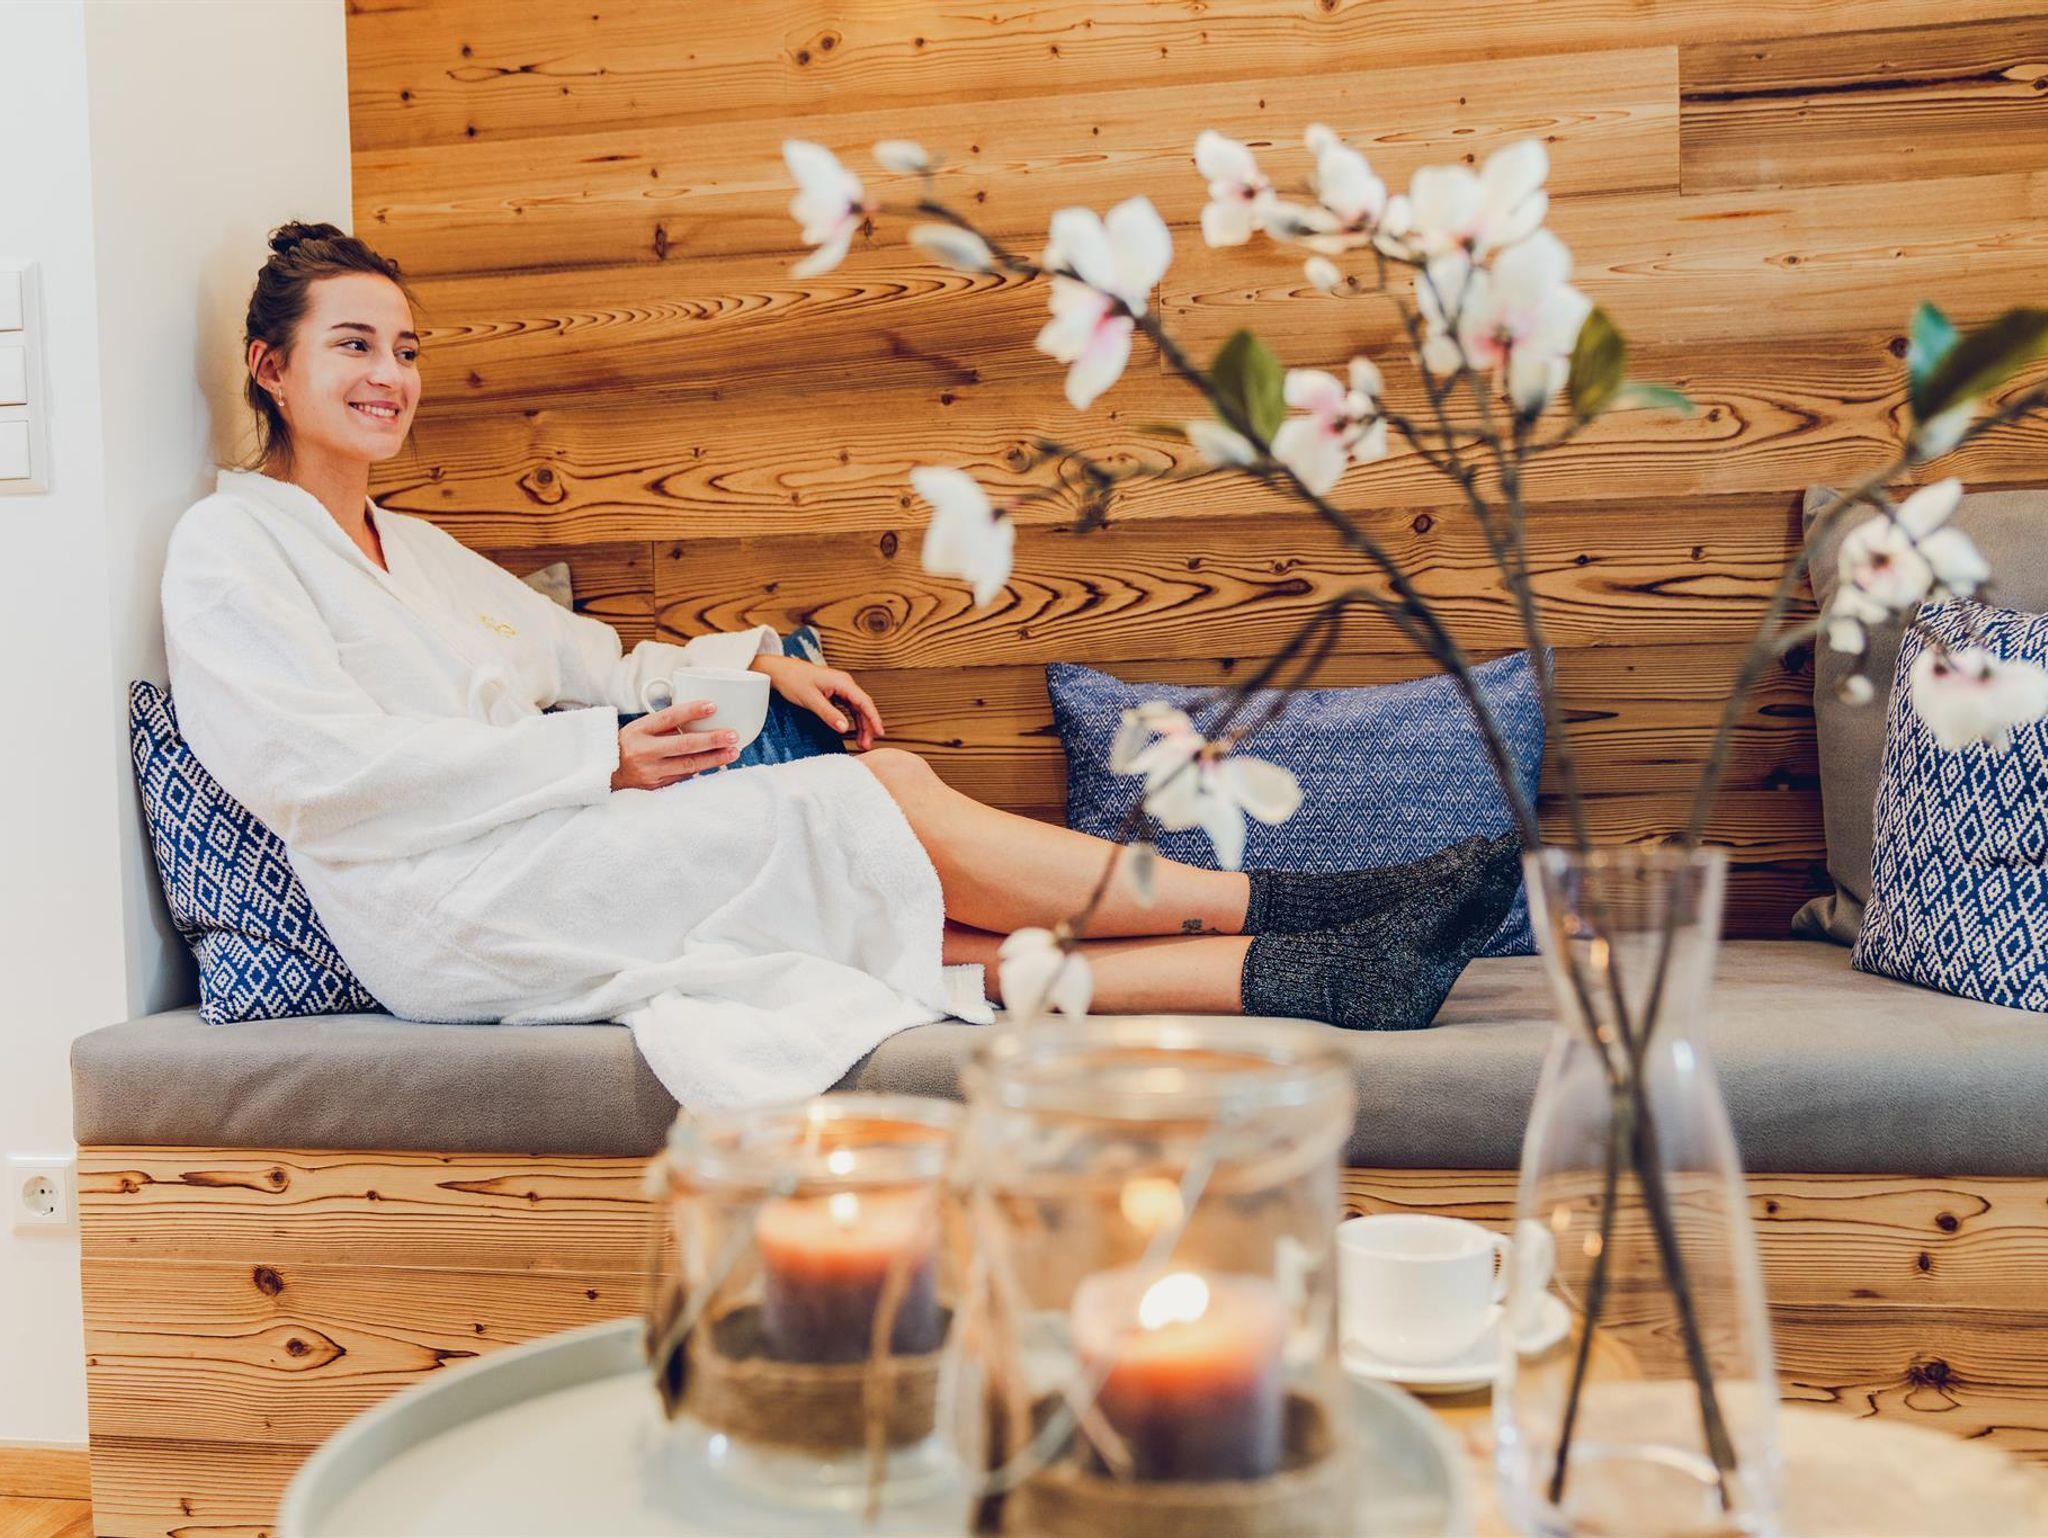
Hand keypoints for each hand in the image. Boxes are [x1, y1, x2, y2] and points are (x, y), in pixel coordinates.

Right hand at [610, 702, 739, 790]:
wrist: (605, 773)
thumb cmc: (629, 745)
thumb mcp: (640, 728)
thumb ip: (665, 723)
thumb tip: (700, 715)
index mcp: (639, 730)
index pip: (668, 717)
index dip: (691, 711)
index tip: (713, 706)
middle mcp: (643, 751)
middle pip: (683, 745)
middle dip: (711, 740)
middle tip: (733, 735)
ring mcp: (650, 772)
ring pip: (688, 765)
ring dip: (714, 759)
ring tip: (733, 752)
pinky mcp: (656, 787)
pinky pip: (684, 777)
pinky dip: (702, 770)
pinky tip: (718, 765)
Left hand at [749, 653, 885, 749]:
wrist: (779, 671)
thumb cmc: (793, 680)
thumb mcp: (810, 700)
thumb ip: (828, 714)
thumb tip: (844, 728)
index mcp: (842, 682)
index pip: (864, 702)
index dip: (874, 718)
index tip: (880, 733)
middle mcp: (845, 683)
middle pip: (863, 707)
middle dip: (868, 726)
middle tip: (866, 745)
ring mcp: (840, 687)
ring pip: (857, 709)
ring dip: (861, 725)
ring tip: (861, 743)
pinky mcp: (834, 692)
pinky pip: (849, 708)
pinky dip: (852, 720)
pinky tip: (853, 731)